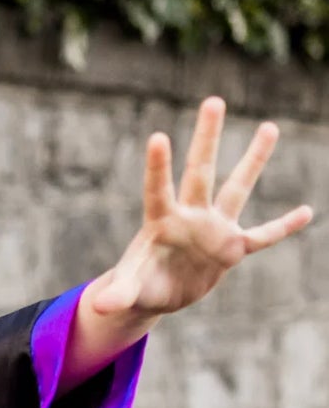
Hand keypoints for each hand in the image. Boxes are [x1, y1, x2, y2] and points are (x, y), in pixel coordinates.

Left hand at [90, 97, 312, 319]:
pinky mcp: (231, 248)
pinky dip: (282, 227)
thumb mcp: (128, 292)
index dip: (158, 167)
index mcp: (160, 222)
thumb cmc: (139, 284)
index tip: (157, 137)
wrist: (158, 293)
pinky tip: (306, 212)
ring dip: (253, 160)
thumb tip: (101, 307)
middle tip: (213, 101)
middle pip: (200, 171)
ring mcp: (214, 229)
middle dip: (206, 139)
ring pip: (237, 188)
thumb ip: (118, 295)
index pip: (158, 190)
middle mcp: (190, 216)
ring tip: (269, 126)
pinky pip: (262, 236)